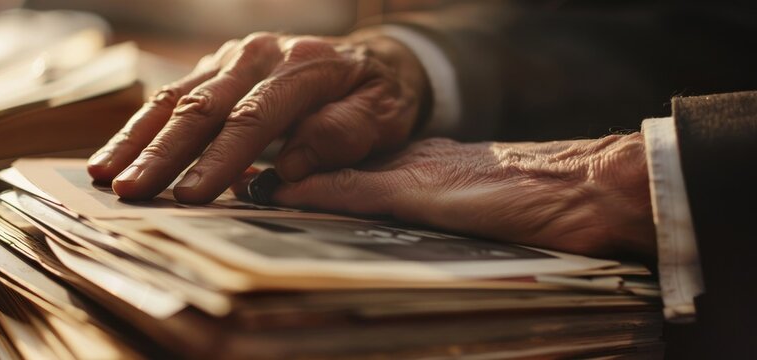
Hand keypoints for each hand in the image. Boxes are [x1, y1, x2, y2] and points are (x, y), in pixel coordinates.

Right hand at [87, 30, 428, 202]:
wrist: (372, 60)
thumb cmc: (377, 96)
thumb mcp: (380, 116)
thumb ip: (340, 136)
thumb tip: (288, 168)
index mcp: (302, 67)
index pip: (253, 117)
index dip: (220, 159)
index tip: (192, 196)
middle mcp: (259, 55)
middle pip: (202, 106)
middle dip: (163, 153)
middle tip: (130, 191)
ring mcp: (233, 58)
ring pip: (175, 97)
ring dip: (139, 139)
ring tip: (106, 174)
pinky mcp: (217, 68)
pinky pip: (172, 94)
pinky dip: (143, 126)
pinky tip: (117, 152)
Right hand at [270, 135, 656, 257]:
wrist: (591, 198)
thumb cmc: (514, 188)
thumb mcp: (424, 188)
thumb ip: (361, 189)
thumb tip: (293, 187)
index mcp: (407, 164)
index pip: (338, 182)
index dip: (301, 197)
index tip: (264, 217)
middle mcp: (424, 183)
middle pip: (360, 208)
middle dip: (321, 227)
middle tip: (283, 253)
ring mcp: (450, 207)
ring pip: (389, 229)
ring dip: (356, 246)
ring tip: (319, 268)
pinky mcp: (474, 233)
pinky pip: (421, 245)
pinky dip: (393, 256)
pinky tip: (384, 271)